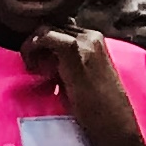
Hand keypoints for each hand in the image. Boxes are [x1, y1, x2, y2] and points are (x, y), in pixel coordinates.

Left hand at [29, 25, 145, 145]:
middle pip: (51, 26)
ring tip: (36, 71)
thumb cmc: (94, 105)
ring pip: (45, 29)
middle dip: (37, 46)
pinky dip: (33, 50)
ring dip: (33, 48)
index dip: (43, 46)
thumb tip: (42, 56)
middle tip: (36, 70)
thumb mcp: (77, 76)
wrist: (112, 119)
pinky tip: (36, 70)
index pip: (59, 29)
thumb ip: (64, 61)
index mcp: (94, 41)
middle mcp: (91, 36)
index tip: (39, 66)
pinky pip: (44, 36)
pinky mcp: (75, 49)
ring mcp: (85, 40)